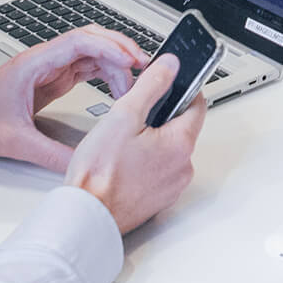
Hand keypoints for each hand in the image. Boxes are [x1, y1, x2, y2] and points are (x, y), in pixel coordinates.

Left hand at [0, 26, 147, 171]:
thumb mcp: (16, 141)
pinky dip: (109, 72)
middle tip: (146, 67)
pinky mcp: (56, 77)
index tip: (131, 61)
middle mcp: (47, 59)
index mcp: (36, 63)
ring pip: (94, 52)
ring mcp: (52, 66)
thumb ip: (50, 154)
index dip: (109, 48)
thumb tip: (81, 165)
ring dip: (118, 62)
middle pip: (93, 40)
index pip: (80, 42)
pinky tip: (120, 88)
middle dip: (121, 49)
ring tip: (135, 85)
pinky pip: (89, 66)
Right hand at [66, 56, 207, 232]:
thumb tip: (171, 65)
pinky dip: (144, 165)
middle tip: (131, 121)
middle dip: (159, 120)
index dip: (181, 89)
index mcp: (180, 144)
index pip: (197, 105)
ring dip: (151, 143)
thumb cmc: (98, 174)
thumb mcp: (124, 115)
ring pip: (168, 152)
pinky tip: (121, 166)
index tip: (167, 84)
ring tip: (121, 146)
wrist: (85, 217)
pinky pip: (158, 173)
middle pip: (181, 129)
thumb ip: (151, 85)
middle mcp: (183, 168)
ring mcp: (171, 187)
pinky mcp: (158, 201)